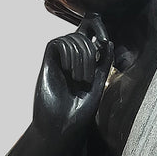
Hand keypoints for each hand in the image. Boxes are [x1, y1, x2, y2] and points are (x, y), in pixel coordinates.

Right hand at [33, 15, 112, 135]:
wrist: (61, 128)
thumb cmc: (80, 112)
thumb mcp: (99, 85)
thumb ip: (104, 64)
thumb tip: (108, 42)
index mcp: (85, 63)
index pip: (89, 35)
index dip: (97, 27)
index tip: (104, 40)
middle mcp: (72, 60)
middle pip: (82, 35)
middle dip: (90, 51)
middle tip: (89, 78)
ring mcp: (59, 61)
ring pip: (71, 38)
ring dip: (81, 57)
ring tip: (80, 80)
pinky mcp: (47, 64)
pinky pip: (57, 44)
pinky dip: (68, 54)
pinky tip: (69, 71)